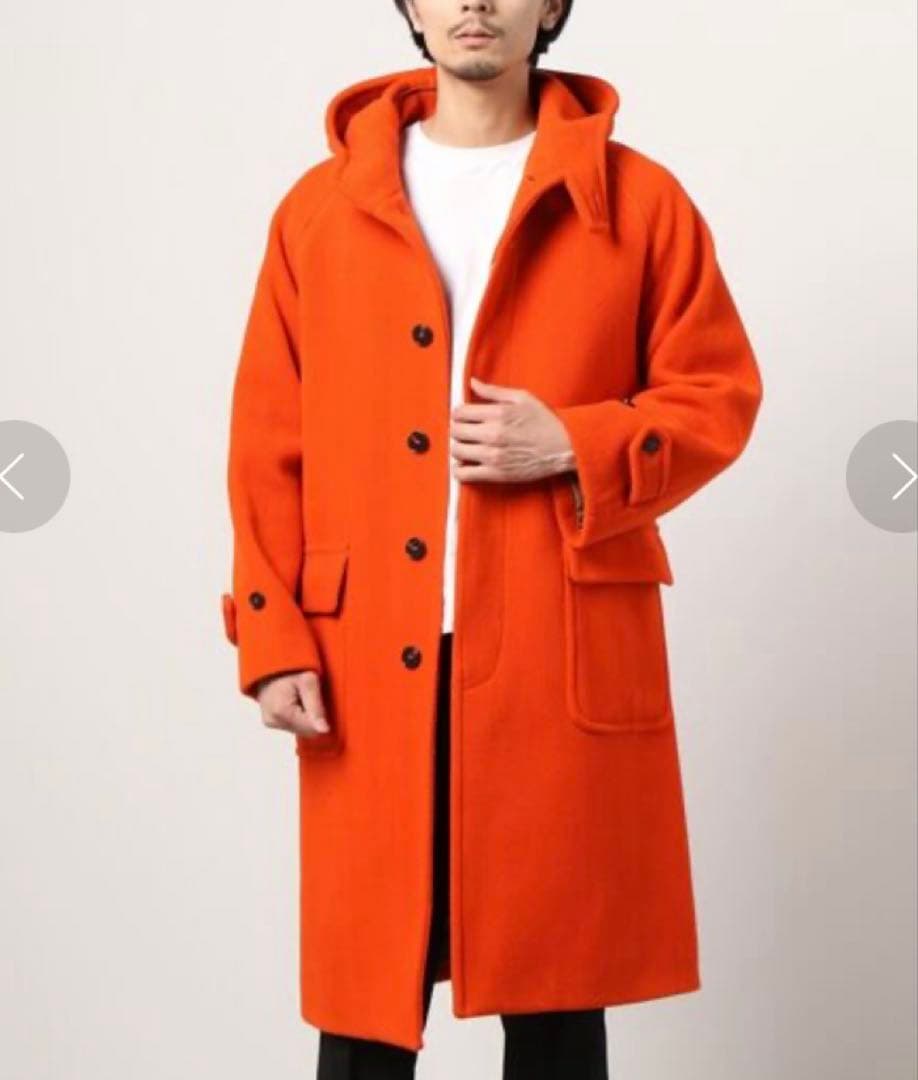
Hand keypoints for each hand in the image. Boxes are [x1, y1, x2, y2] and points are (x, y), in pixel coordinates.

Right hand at [254, 670, 331, 740]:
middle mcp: (272, 721)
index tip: (320, 700)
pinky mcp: (270, 722)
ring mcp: (270, 723)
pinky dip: (299, 717)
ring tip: (303, 697)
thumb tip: (324, 730)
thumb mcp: (309, 681)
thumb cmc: (291, 669)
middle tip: (311, 697)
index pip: (312, 729)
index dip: (321, 716)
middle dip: (314, 717)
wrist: (272, 663)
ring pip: (301, 730)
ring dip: (307, 717)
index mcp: (280, 712)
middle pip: (306, 732)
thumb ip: (316, 707)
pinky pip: (293, 726)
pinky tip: (297, 702)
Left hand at [449, 376, 575, 483]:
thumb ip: (494, 391)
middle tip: (465, 431)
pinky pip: (465, 474)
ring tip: (466, 446)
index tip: (464, 416)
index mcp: (498, 413)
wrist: (565, 448)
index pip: (460, 412)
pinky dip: (459, 470)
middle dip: (457, 429)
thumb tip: (473, 383)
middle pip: (455, 431)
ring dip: (457, 448)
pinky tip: (463, 465)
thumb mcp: (523, 398)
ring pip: (457, 451)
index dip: (459, 413)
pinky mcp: (496, 474)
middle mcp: (493, 434)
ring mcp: (493, 455)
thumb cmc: (546, 422)